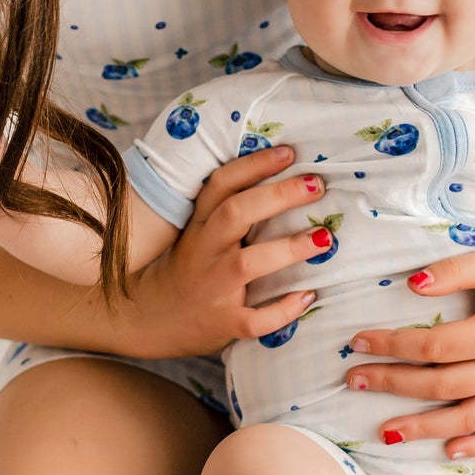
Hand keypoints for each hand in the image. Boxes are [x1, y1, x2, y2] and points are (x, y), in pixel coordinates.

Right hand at [122, 145, 329, 359]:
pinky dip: (281, 310)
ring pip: (247, 263)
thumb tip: (286, 182)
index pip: (222, 185)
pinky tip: (307, 297)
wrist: (151, 318)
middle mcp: (204, 251)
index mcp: (200, 226)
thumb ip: (229, 213)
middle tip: (316, 185)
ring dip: (288, 249)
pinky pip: (253, 318)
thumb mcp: (198, 235)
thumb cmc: (188, 271)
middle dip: (278, 196)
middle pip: (236, 214)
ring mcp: (213, 287)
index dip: (255, 166)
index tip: (289, 153)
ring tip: (323, 238)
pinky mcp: (223, 322)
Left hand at [342, 234, 474, 457]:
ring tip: (384, 432)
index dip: (391, 346)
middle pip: (441, 387)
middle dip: (393, 384)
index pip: (433, 348)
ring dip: (423, 428)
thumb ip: (456, 270)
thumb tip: (410, 284)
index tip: (359, 342)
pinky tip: (448, 450)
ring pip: (467, 419)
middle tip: (354, 381)